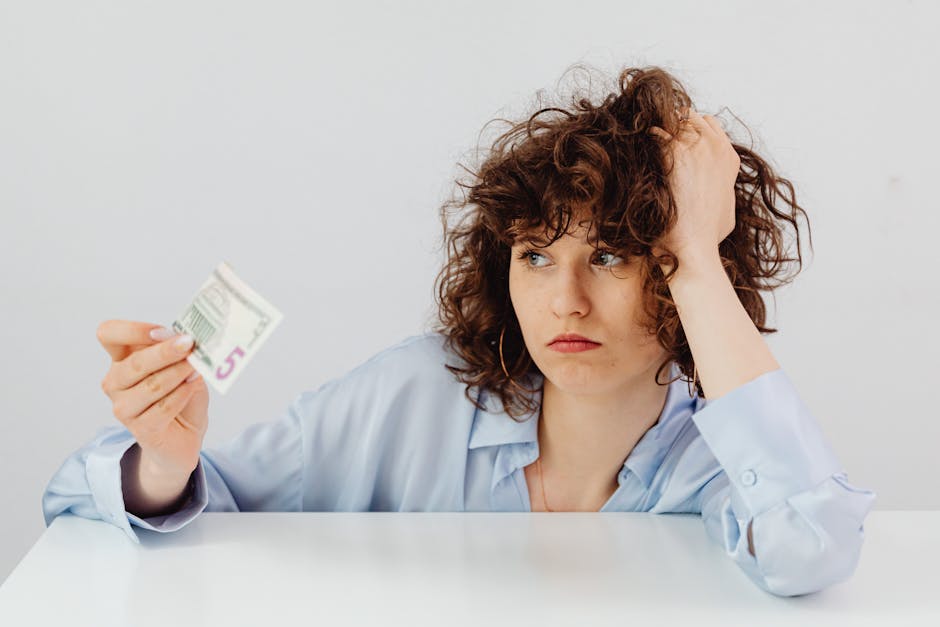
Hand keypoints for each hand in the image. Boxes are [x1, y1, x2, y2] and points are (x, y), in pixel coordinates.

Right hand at [97, 320, 209, 476]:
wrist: (185, 434)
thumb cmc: (182, 394)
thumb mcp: (183, 365)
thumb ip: (179, 352)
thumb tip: (180, 338)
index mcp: (122, 358)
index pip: (109, 334)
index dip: (132, 330)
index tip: (161, 332)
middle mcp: (116, 382)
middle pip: (134, 363)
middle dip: (164, 352)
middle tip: (189, 344)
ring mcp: (124, 408)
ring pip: (150, 386)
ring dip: (177, 373)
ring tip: (196, 367)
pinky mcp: (140, 429)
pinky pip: (163, 408)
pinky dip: (182, 394)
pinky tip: (193, 385)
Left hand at [648, 106, 740, 271]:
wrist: (694, 245)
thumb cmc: (708, 237)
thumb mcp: (727, 212)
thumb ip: (722, 193)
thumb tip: (716, 193)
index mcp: (730, 158)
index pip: (710, 124)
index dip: (690, 129)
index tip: (675, 139)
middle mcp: (716, 147)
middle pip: (690, 117)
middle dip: (672, 124)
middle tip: (655, 138)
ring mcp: (696, 147)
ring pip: (673, 121)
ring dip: (658, 129)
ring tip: (644, 143)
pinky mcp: (674, 152)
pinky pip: (656, 132)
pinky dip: (646, 139)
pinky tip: (638, 151)